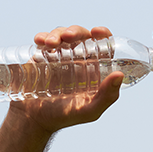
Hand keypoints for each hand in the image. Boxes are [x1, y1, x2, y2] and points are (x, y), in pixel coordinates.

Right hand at [9, 25, 124, 134]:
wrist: (32, 120)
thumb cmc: (63, 117)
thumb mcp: (89, 111)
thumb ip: (107, 97)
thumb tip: (120, 74)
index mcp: (93, 68)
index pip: (102, 45)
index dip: (102, 34)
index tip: (96, 32)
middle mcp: (77, 59)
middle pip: (81, 35)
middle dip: (75, 31)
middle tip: (68, 36)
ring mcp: (58, 56)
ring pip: (61, 34)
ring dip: (57, 33)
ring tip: (50, 44)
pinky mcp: (41, 56)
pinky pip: (43, 40)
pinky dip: (42, 36)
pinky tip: (40, 41)